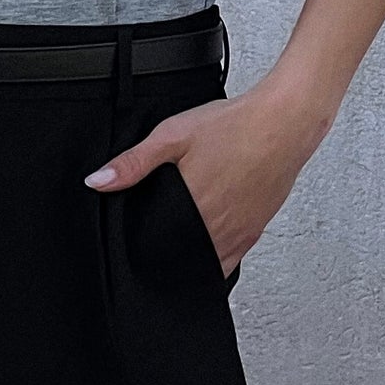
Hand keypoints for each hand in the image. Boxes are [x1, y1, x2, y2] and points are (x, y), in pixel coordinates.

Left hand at [83, 82, 327, 273]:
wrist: (286, 122)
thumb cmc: (236, 126)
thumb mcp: (173, 135)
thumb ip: (134, 163)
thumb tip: (98, 182)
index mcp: (194, 209)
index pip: (159, 250)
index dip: (144, 252)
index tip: (134, 247)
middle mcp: (219, 228)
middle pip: (183, 259)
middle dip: (166, 256)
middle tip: (155, 243)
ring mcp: (241, 232)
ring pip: (208, 263)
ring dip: (192, 258)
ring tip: (179, 243)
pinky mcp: (256, 229)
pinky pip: (232, 257)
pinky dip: (216, 254)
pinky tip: (208, 237)